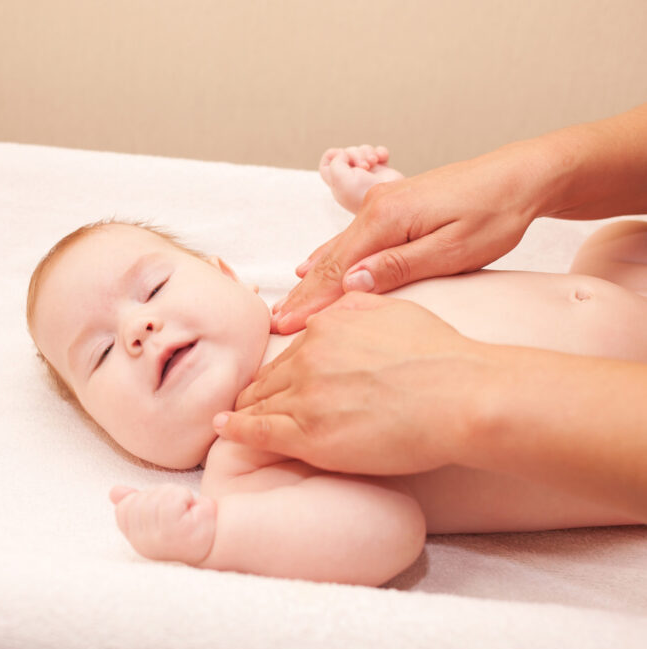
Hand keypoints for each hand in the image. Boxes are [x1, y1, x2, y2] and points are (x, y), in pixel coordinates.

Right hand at [109, 484, 216, 563]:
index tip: (167, 510)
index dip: (148, 499)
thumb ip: (136, 501)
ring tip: (187, 511)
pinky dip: (185, 498)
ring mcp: (158, 541)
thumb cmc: (190, 522)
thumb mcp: (160, 510)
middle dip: (164, 495)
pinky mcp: (176, 533)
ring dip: (177, 496)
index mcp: (136, 539)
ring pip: (157, 496)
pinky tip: (193, 510)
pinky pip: (172, 499)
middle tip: (181, 510)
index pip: (125, 507)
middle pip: (142, 499)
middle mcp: (143, 545)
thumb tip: (114, 491)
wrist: (220, 536)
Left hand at [214, 292, 490, 474]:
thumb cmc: (441, 356)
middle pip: (270, 376)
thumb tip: (337, 304)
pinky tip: (224, 428)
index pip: (289, 351)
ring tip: (234, 419)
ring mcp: (305, 394)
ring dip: (247, 409)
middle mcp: (309, 355)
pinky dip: (237, 429)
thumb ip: (357, 306)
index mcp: (327, 327)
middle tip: (249, 403)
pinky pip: (257, 430)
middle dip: (259, 390)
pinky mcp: (308, 434)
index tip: (277, 381)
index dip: (282, 369)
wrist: (461, 395)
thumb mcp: (395, 311)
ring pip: (260, 402)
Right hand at [273, 142, 543, 333]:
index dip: (310, 301)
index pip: (337, 269)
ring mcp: (383, 205)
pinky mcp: (394, 207)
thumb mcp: (453, 249)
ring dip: (312, 279)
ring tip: (288, 303)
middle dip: (303, 293)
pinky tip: (313, 264)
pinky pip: (351, 239)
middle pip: (329, 259)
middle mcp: (376, 208)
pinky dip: (329, 258)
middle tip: (274, 322)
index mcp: (387, 219)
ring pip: (337, 249)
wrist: (522, 175)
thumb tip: (352, 283)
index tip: (284, 326)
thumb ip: (399, 266)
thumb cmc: (495, 213)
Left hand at [319, 145, 403, 213]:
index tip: (341, 157)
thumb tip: (346, 154)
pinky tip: (382, 158)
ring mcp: (367, 175)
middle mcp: (351, 179)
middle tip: (363, 166)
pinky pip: (379, 152)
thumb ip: (335, 162)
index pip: (326, 165)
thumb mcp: (339, 178)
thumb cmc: (362, 193)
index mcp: (337, 184)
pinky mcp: (382, 172)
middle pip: (347, 154)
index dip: (332, 155)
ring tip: (373, 162)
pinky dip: (380, 152)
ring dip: (368, 152)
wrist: (389, 201)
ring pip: (363, 151)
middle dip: (355, 153)